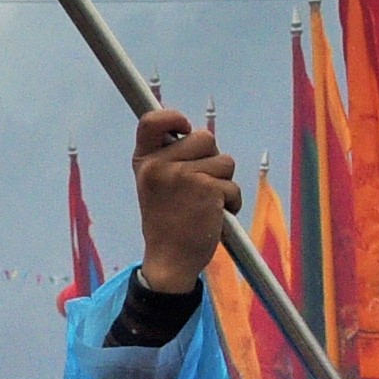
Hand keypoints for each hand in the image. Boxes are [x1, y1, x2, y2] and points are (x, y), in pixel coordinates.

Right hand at [130, 105, 239, 292]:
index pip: (152, 121)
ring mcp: (184, 175)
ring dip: (223, 183)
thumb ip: (169, 159)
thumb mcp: (155, 185)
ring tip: (206, 204)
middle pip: (204, 138)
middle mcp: (160, 164)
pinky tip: (215, 216)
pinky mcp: (208, 189)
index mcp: (145, 161)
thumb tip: (196, 135)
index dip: (173, 118)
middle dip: (211, 159)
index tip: (184, 129)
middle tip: (199, 185)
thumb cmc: (166, 222)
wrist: (169, 260)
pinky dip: (231, 201)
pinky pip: (232, 185)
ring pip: (224, 161)